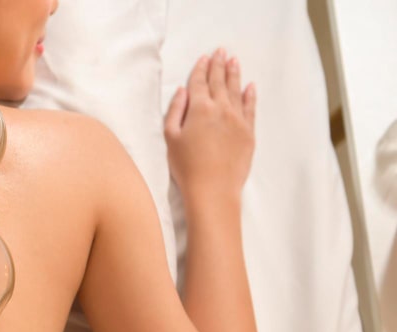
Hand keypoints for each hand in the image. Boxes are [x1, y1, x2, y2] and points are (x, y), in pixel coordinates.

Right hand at [164, 48, 255, 200]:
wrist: (214, 189)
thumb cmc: (186, 166)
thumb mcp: (171, 138)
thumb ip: (175, 111)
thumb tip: (182, 91)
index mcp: (199, 108)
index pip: (199, 83)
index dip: (200, 69)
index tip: (203, 58)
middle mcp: (220, 108)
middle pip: (219, 81)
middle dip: (219, 65)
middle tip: (221, 51)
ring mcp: (238, 119)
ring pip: (236, 90)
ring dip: (234, 74)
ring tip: (234, 61)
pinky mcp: (249, 132)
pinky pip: (251, 107)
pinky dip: (250, 95)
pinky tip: (250, 86)